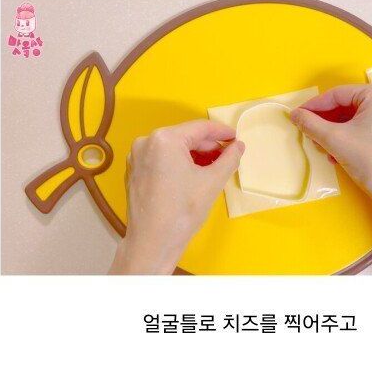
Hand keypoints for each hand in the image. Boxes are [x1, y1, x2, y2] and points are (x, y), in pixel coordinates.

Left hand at [110, 120, 244, 273]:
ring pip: (173, 148)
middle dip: (207, 145)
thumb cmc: (182, 212)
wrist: (153, 242)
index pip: (199, 128)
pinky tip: (192, 174)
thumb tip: (238, 146)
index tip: (235, 137)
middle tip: (227, 155)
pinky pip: (161, 159)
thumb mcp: (212, 182)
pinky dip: (177, 163)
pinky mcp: (134, 170)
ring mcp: (136, 156)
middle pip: (185, 137)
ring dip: (193, 154)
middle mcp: (146, 142)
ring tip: (213, 166)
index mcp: (164, 139)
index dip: (221, 132)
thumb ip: (229, 158)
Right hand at [291, 85, 371, 274]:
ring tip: (322, 148)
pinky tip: (337, 154)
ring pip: (356, 118)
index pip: (338, 94)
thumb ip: (311, 124)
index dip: (314, 106)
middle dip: (326, 122)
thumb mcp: (335, 140)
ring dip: (336, 132)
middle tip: (309, 134)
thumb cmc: (369, 161)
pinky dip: (350, 137)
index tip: (296, 116)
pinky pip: (366, 127)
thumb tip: (294, 114)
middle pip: (347, 106)